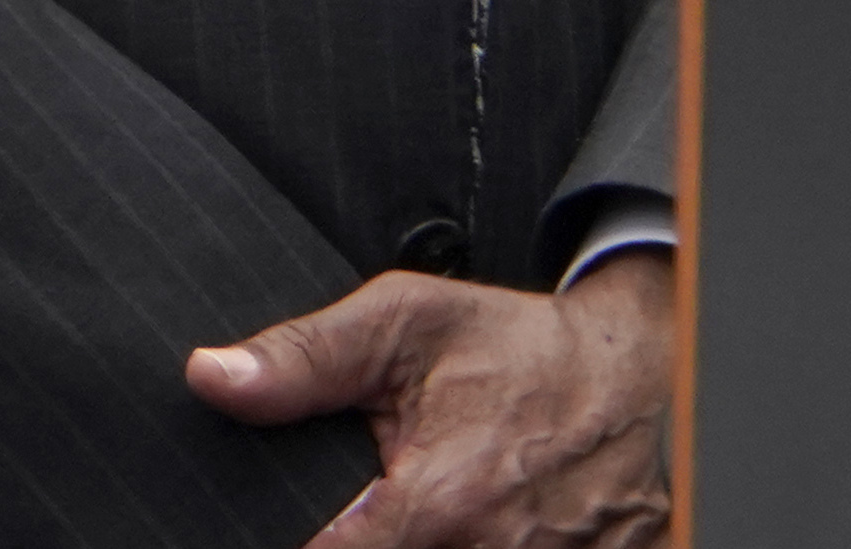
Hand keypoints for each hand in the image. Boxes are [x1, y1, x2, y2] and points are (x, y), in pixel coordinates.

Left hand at [188, 252, 673, 548]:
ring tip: (439, 511)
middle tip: (391, 504)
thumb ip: (306, 358)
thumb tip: (211, 379)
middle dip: (377, 539)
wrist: (639, 373)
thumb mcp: (409, 324)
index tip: (313, 516)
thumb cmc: (521, 351)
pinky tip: (479, 527)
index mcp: (437, 504)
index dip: (302, 541)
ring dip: (432, 548)